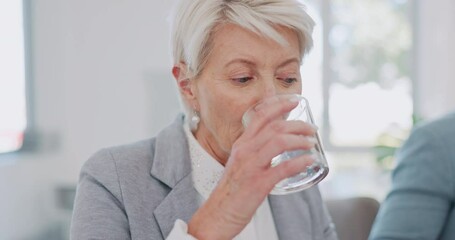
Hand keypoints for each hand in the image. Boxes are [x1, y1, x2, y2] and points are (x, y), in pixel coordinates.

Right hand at [188, 96, 317, 239]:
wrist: (218, 214)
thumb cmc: (232, 190)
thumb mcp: (240, 163)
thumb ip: (255, 152)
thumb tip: (278, 145)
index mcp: (241, 144)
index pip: (260, 116)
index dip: (279, 105)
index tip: (294, 100)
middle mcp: (245, 151)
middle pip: (275, 127)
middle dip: (298, 124)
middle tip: (312, 129)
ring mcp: (251, 166)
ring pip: (279, 142)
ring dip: (300, 140)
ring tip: (311, 143)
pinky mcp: (258, 183)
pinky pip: (283, 168)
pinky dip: (299, 162)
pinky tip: (309, 161)